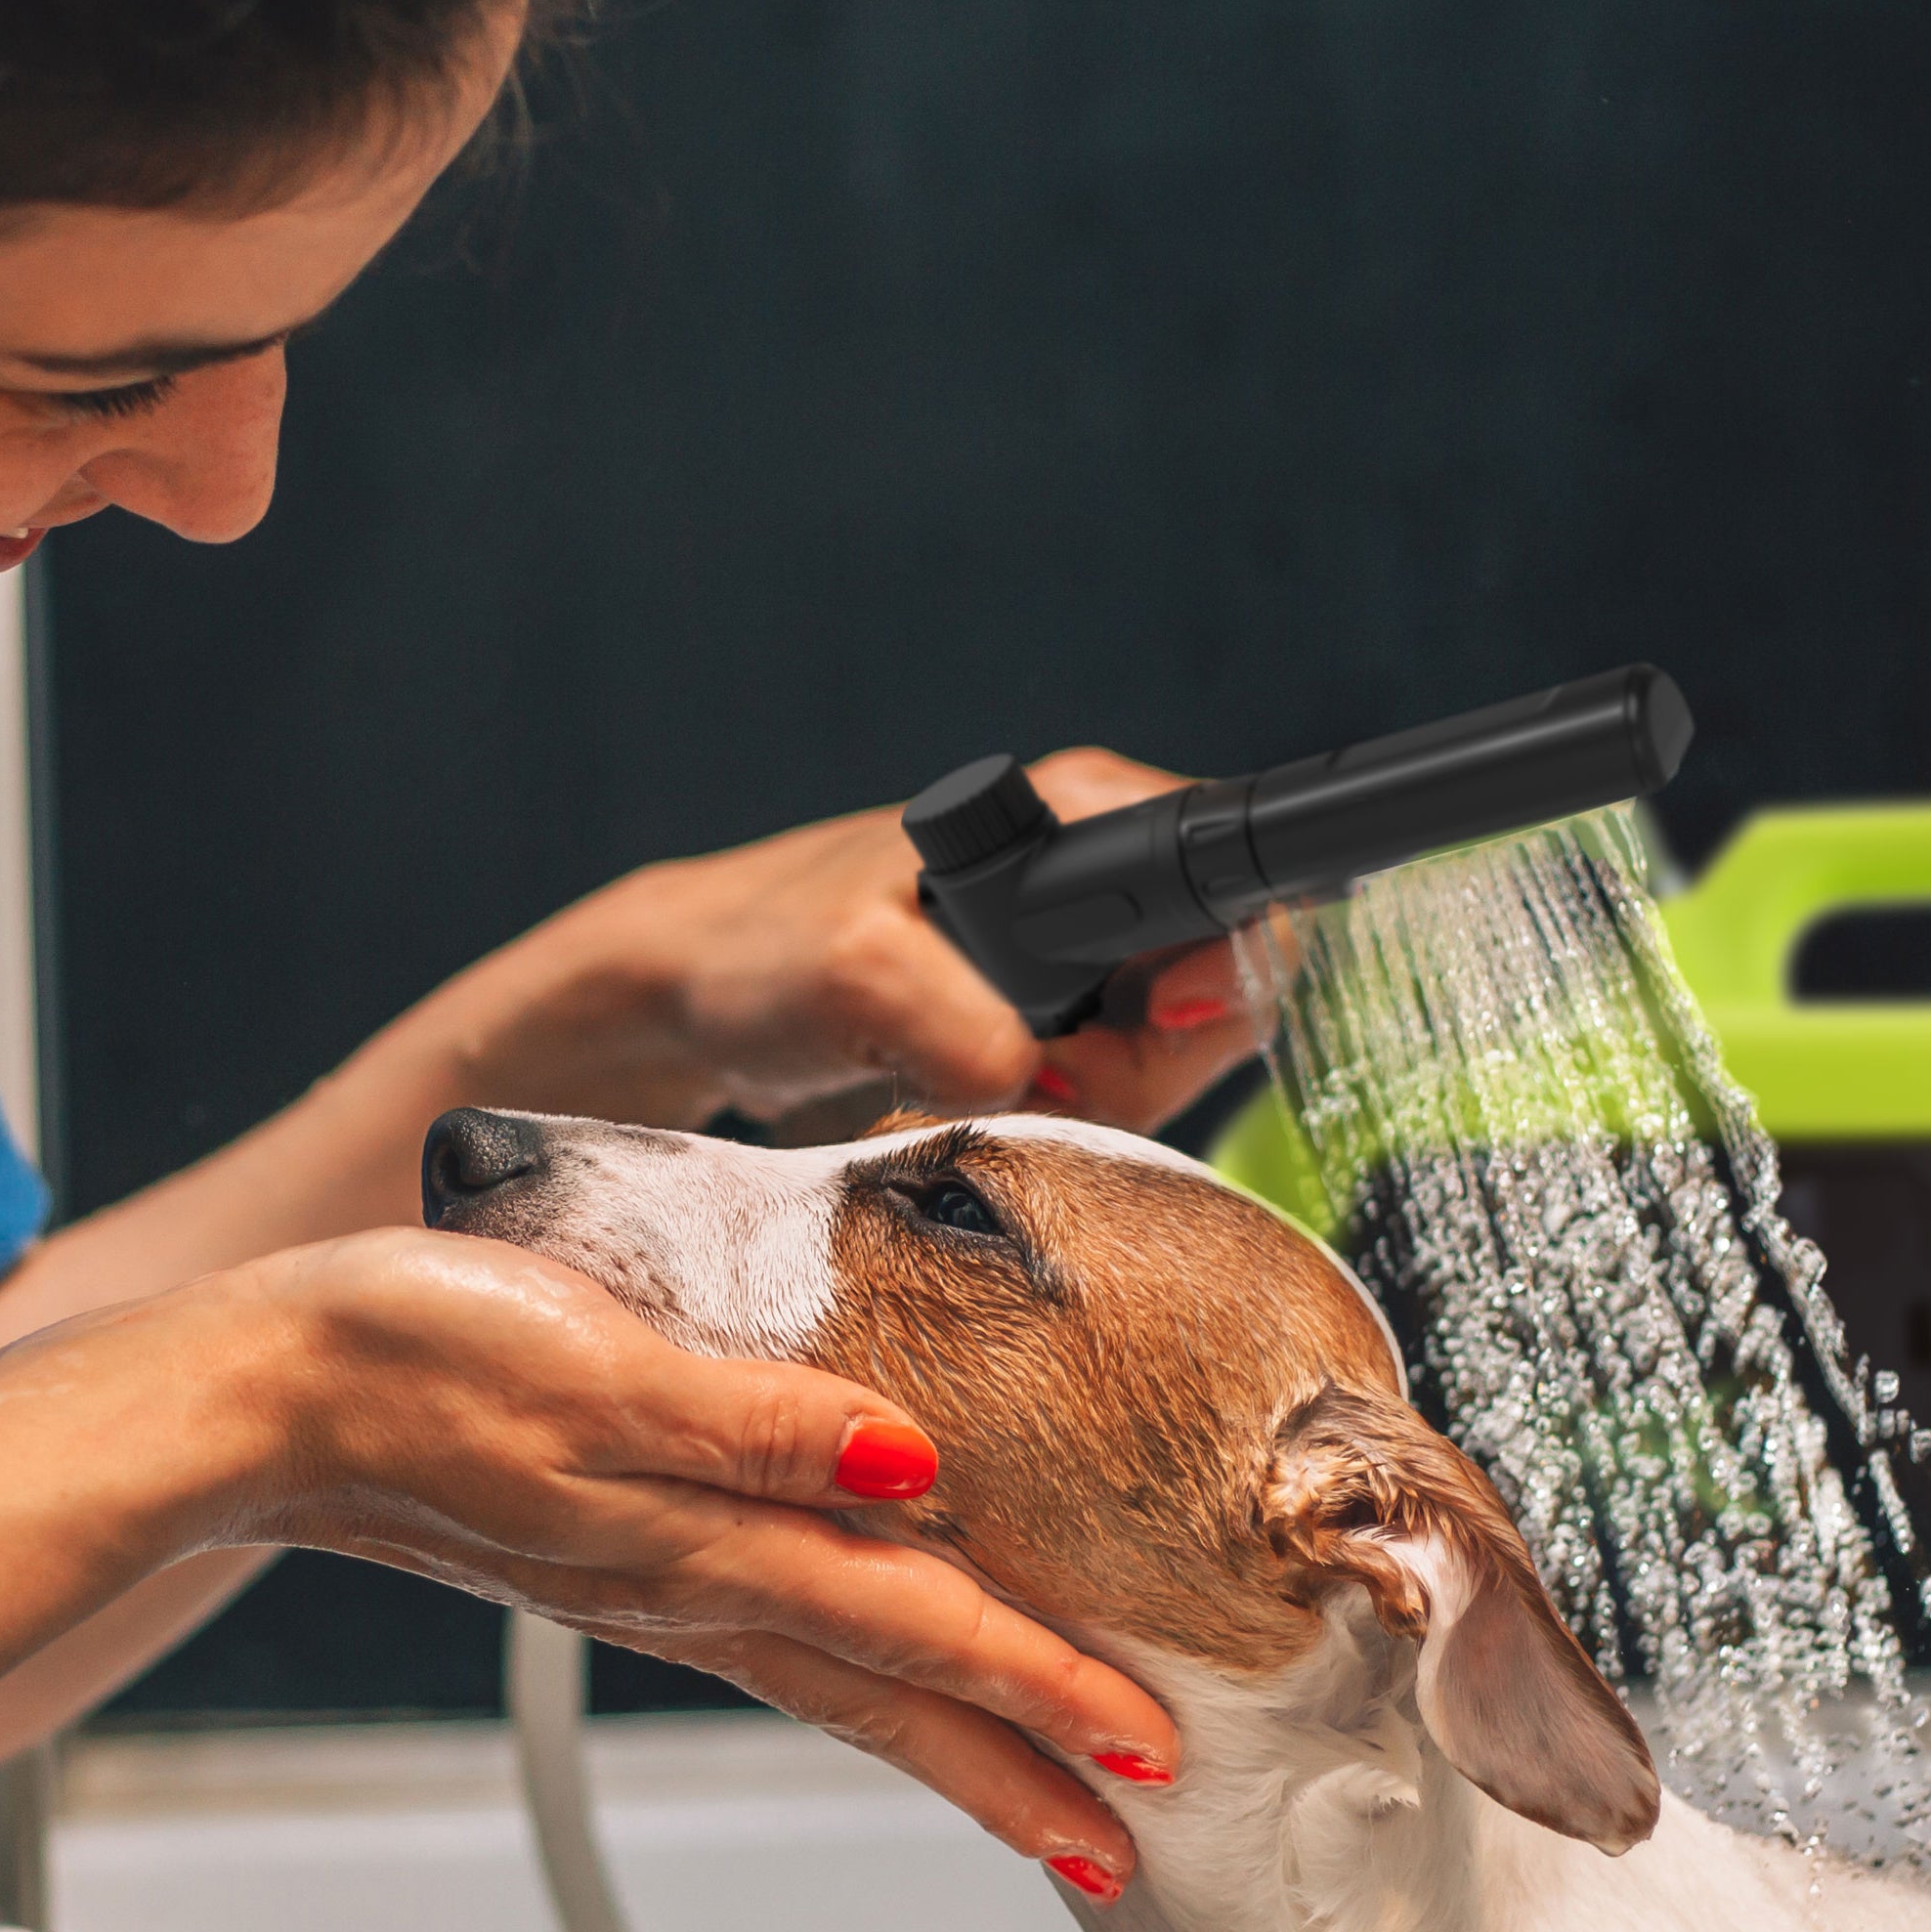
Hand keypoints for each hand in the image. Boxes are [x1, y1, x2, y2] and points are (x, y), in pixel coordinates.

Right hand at [233, 1229, 1177, 1879]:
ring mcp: (651, 1579)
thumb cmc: (410, 1361)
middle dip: (1014, 1775)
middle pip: (888, 1701)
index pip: (912, 1632)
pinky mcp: (615, 1547)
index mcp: (701, 1545)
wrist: (270, 1394)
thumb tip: (906, 1464)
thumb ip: (754, 1425)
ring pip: (838, 1682)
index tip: (1142, 1750)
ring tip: (1034, 1788)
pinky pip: (774, 1637)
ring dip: (947, 1742)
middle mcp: (690, 1584)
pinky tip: (871, 1649)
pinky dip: (856, 1669)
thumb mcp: (595, 1366)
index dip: (1035, 1689)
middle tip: (1122, 1842)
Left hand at [423, 747, 1273, 1134]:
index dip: (1225, 983)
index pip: (1241, 896)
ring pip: (1170, 1055)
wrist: (688, 994)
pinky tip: (983, 1101)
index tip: (1159, 1029)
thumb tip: (1032, 1076)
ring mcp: (1077, 948)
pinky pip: (1112, 1084)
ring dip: (1092, 1101)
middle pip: (1222, 996)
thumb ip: (962, 1027)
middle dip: (1142, 1066)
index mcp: (1081, 815)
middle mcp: (1095, 869)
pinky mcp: (1049, 1011)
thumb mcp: (856, 977)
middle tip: (1039, 1079)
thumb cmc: (761, 948)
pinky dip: (1057, 1115)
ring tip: (985, 1085)